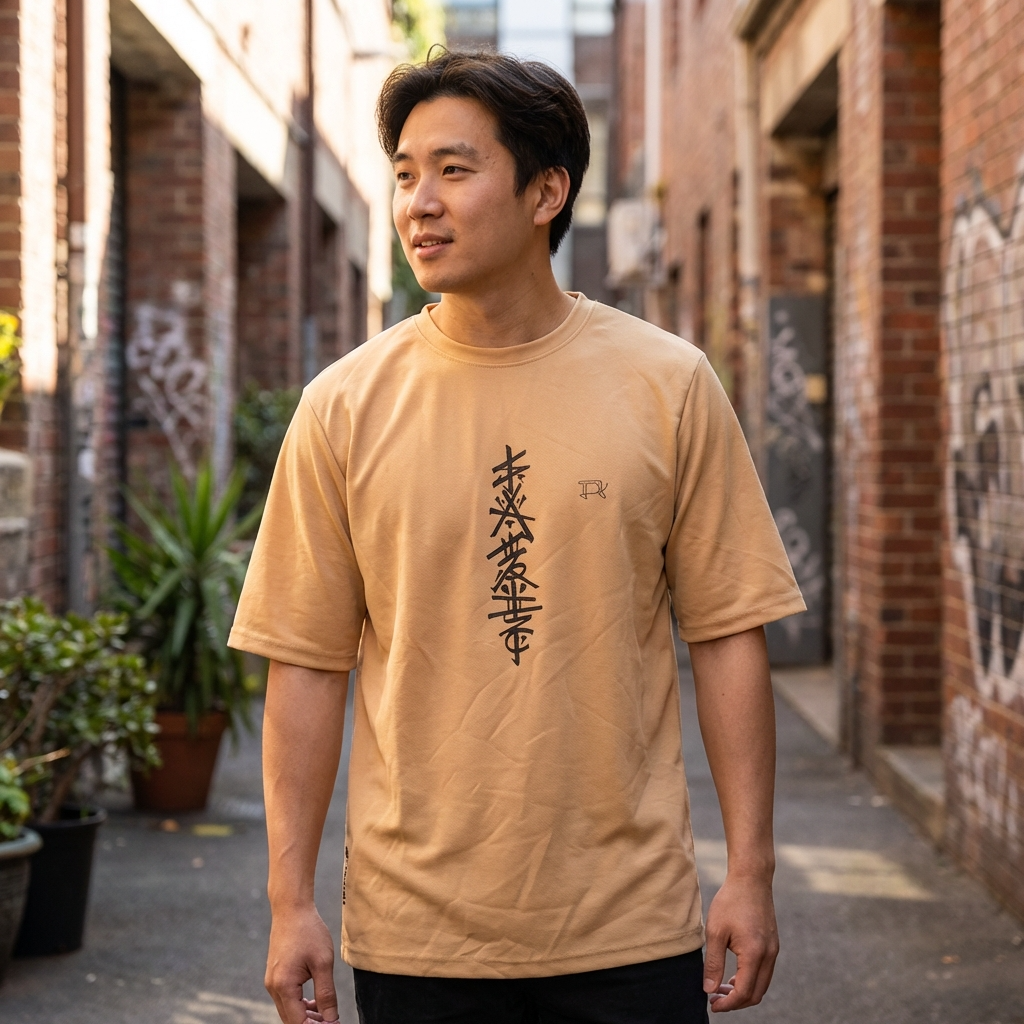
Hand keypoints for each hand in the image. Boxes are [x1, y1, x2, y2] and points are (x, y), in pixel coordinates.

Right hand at [265, 905, 339, 1023]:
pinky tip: (315, 1003)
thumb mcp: (323, 962)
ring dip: (306, 1017)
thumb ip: (327, 994)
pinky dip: (300, 1005)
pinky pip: (286, 999)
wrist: (291, 909)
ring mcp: (272, 982)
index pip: (298, 1022)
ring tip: (327, 1015)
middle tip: (332, 1022)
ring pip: (288, 1011)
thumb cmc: (308, 931)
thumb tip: (332, 1019)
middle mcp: (273, 987)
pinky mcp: (275, 976)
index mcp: (284, 986)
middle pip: (291, 1020)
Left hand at [702, 874, 778, 1011]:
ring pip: (762, 984)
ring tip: (721, 988)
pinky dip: (750, 979)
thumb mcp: (715, 932)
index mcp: (755, 954)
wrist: (751, 879)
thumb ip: (713, 963)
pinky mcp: (773, 944)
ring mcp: (773, 950)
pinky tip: (734, 975)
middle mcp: (769, 955)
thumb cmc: (731, 901)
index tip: (712, 1005)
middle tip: (715, 999)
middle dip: (736, 1002)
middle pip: (756, 994)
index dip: (727, 1003)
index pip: (744, 992)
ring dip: (743, 991)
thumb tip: (709, 989)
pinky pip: (764, 972)